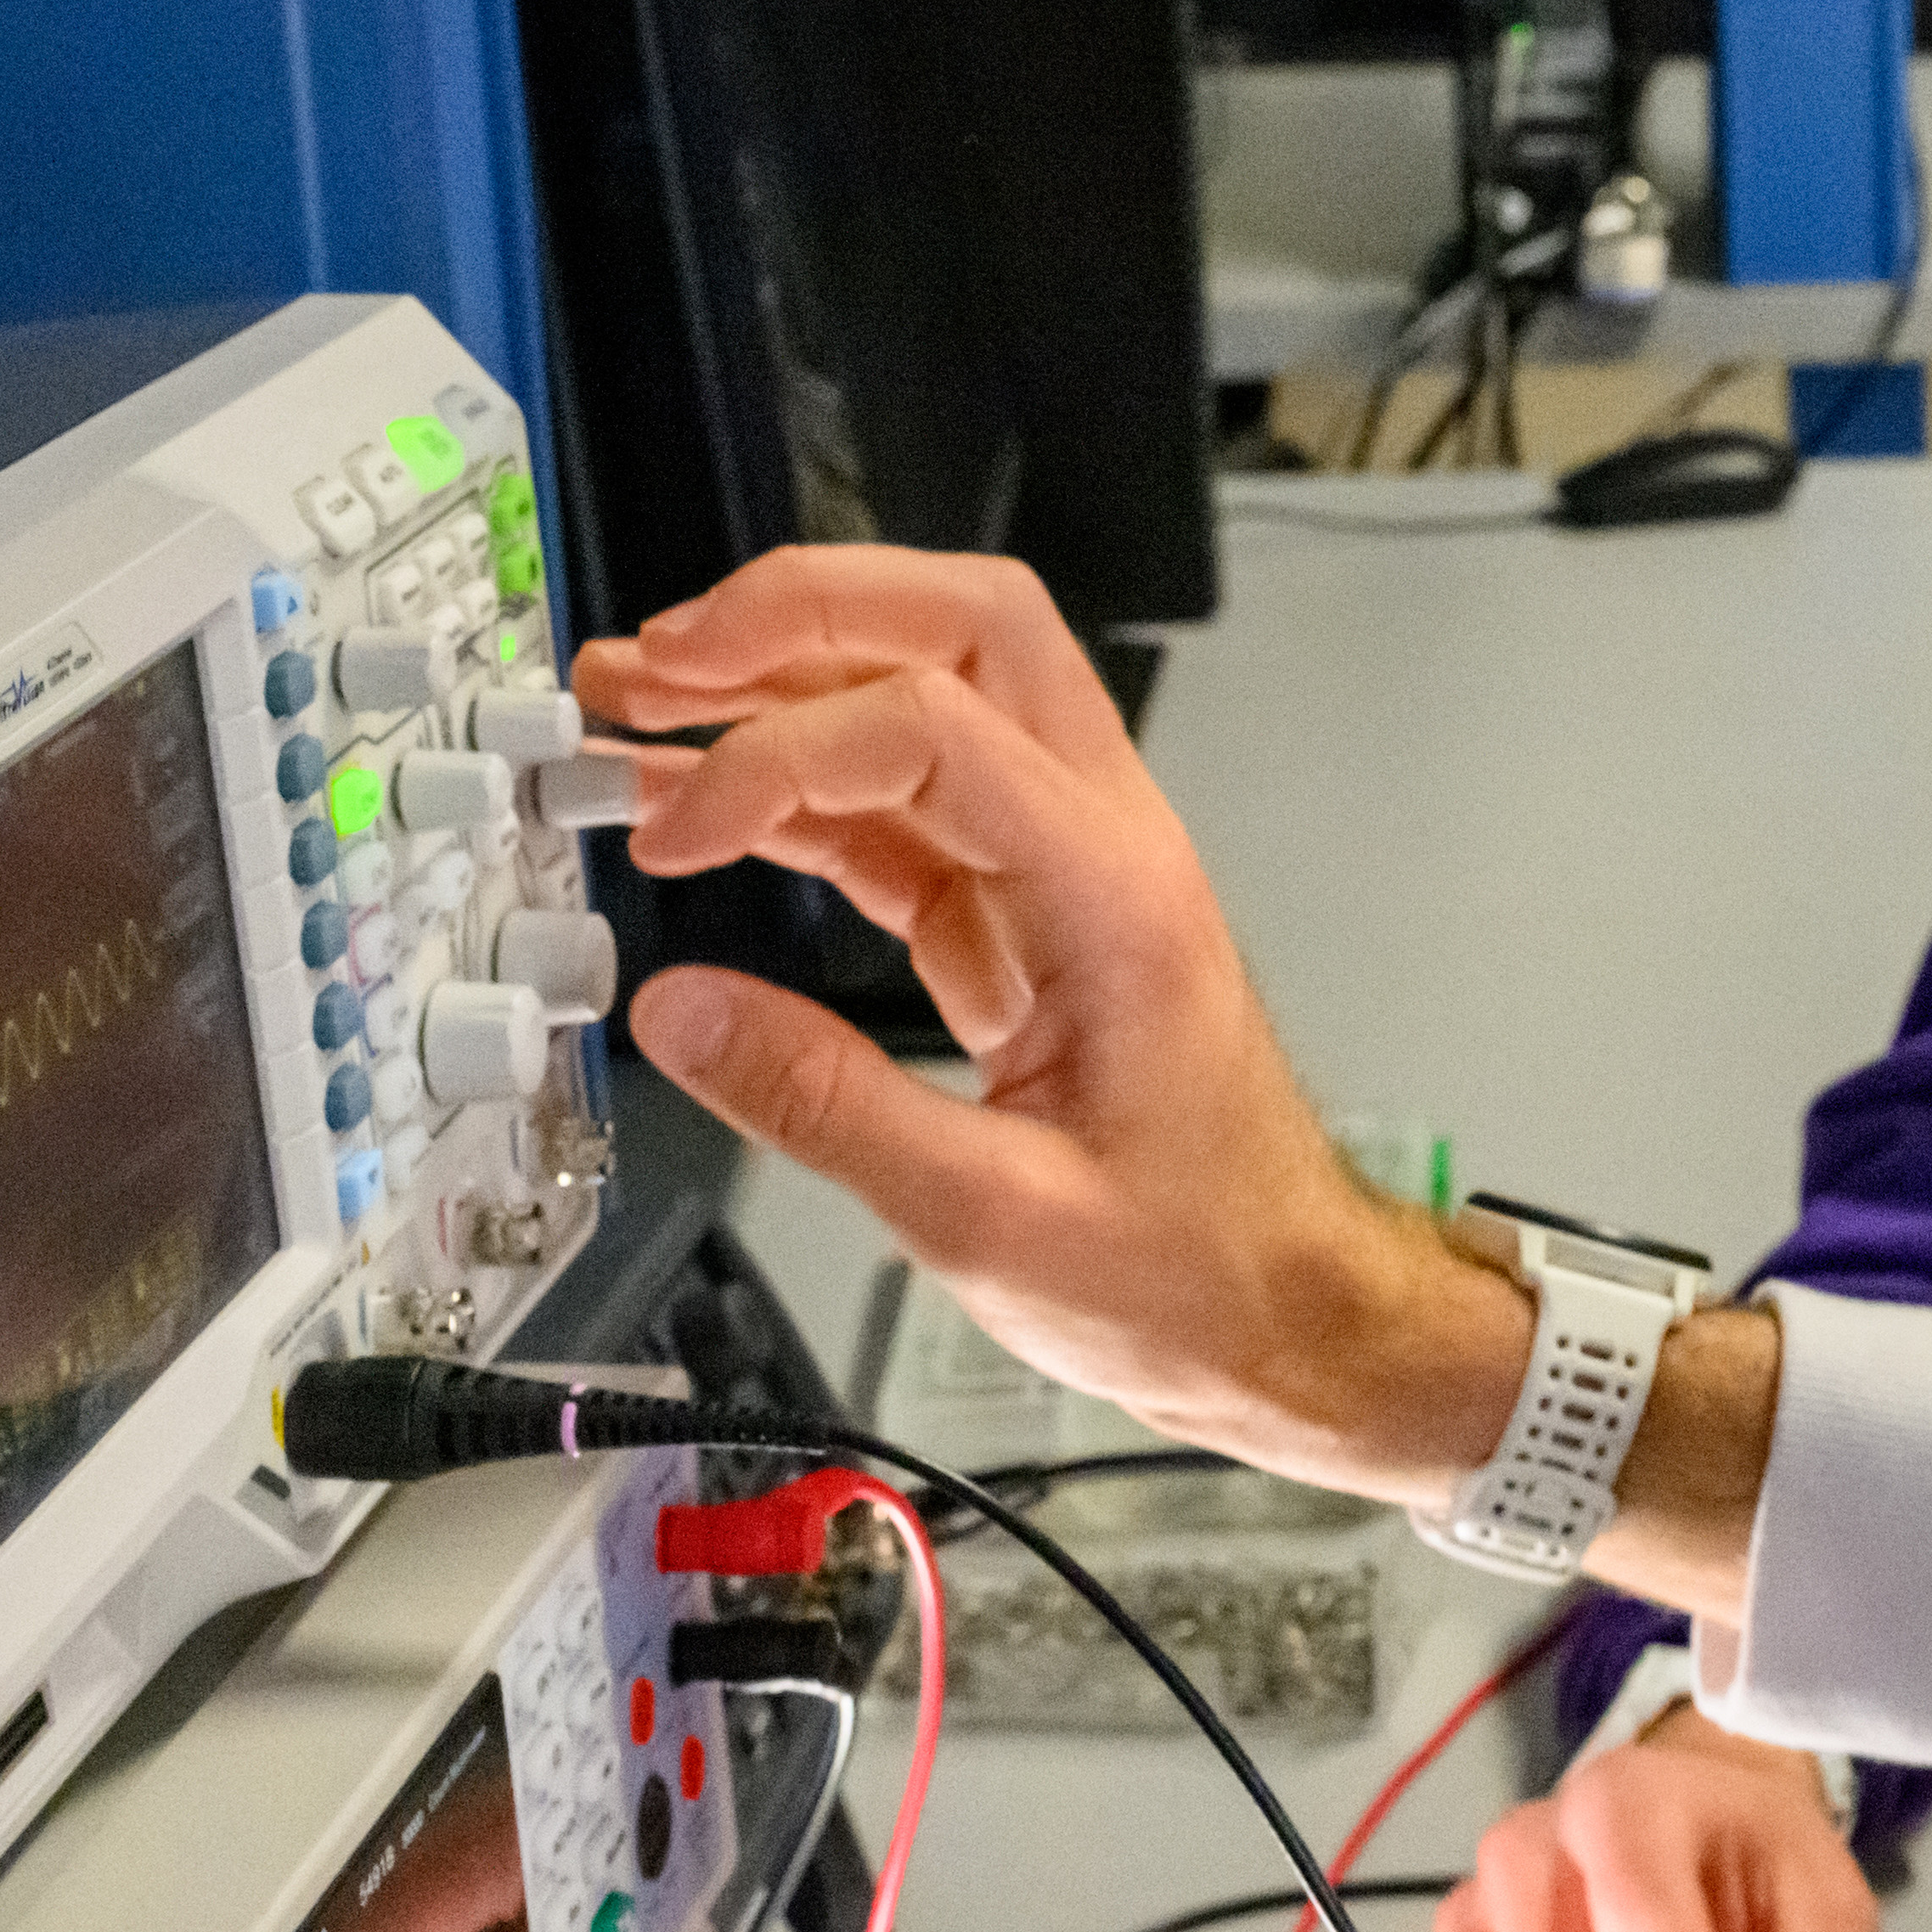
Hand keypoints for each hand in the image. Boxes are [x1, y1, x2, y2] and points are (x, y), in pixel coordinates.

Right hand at [581, 548, 1515, 1500]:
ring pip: (935, 693)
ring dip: (784, 681)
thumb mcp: (994, 1222)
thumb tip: (679, 1015)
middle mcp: (1106, 848)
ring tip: (638, 700)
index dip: (778, 755)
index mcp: (1117, 899)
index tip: (676, 834)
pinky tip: (702, 806)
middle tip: (657, 661)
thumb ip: (826, 1109)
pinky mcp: (1029, 913)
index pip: (932, 730)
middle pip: (965, 629)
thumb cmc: (1198, 1273)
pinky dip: (800, 789)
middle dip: (799, 616)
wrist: (1293, 1315)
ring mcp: (1069, 868)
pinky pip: (909, 805)